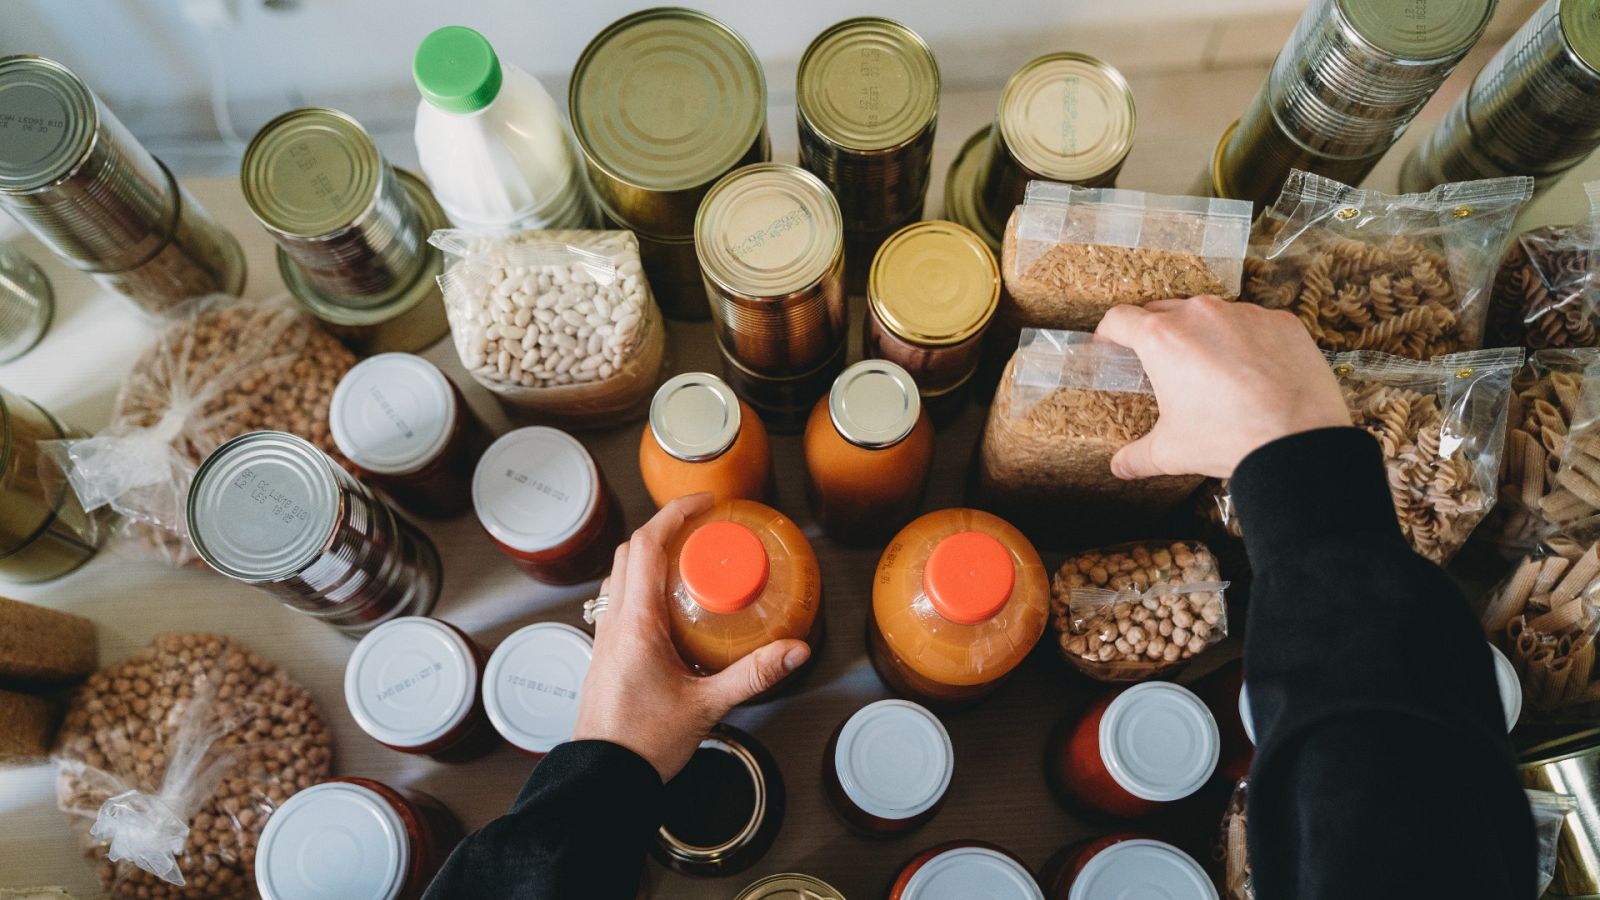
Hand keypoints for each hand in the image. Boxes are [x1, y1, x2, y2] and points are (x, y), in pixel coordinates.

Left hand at [571, 493, 810, 780]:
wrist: (602, 778)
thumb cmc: (643, 744)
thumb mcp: (707, 705)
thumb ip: (753, 674)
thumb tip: (793, 650)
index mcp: (635, 623)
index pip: (648, 546)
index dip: (675, 515)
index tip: (705, 505)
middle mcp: (614, 622)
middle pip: (631, 552)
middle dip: (665, 529)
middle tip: (702, 527)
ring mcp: (605, 636)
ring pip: (622, 575)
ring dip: (651, 556)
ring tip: (691, 560)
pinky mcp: (606, 653)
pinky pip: (621, 601)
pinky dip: (644, 585)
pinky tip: (673, 606)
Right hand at [1095, 296, 1350, 479]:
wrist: (1299, 439)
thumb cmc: (1229, 439)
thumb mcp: (1172, 451)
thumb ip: (1138, 456)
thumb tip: (1119, 467)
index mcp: (1162, 339)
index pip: (1120, 319)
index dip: (1109, 332)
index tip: (1111, 344)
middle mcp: (1200, 314)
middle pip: (1164, 310)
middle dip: (1158, 334)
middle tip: (1163, 364)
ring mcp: (1244, 313)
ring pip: (1211, 315)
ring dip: (1205, 335)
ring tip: (1213, 369)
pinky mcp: (1281, 321)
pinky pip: (1254, 323)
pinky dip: (1248, 340)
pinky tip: (1254, 371)